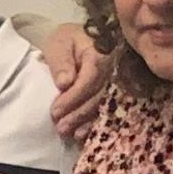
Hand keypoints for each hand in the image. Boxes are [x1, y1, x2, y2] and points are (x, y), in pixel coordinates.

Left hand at [42, 24, 110, 140]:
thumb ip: (60, 62)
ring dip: (85, 121)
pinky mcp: (115, 92)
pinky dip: (94, 123)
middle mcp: (113, 69)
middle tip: (60, 126)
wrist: (80, 39)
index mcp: (100, 54)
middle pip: (98, 96)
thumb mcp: (59, 43)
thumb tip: (64, 83)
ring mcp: (117, 82)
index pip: (89, 80)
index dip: (73, 98)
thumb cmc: (67, 41)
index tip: (55, 111)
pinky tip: (82, 134)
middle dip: (78, 113)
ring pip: (104, 105)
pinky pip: (108, 110)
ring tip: (68, 132)